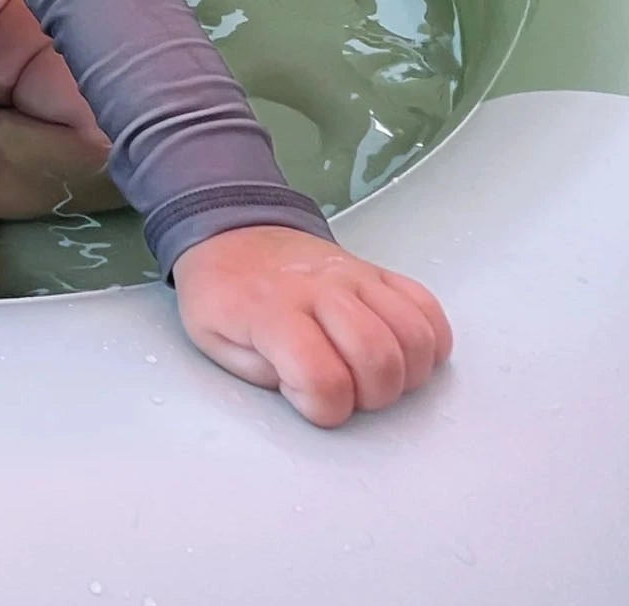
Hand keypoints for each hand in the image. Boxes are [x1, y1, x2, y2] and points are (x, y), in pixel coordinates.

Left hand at [172, 225, 452, 427]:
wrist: (230, 234)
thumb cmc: (222, 292)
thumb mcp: (212, 340)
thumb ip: (258, 373)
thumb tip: (308, 390)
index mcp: (271, 310)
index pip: (322, 376)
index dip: (324, 407)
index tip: (309, 401)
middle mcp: (319, 289)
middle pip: (378, 356)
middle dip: (371, 396)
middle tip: (347, 394)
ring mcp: (353, 276)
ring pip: (413, 333)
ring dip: (405, 373)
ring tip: (375, 377)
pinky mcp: (377, 271)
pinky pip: (427, 306)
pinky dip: (430, 340)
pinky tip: (402, 353)